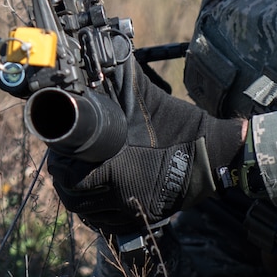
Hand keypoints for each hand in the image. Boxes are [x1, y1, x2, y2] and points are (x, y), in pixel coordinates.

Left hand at [48, 63, 247, 233]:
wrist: (216, 157)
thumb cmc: (186, 128)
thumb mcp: (155, 102)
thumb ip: (128, 81)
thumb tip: (112, 51)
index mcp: (118, 169)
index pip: (70, 177)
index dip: (61, 165)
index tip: (60, 152)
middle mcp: (122, 195)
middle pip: (74, 198)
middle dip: (64, 181)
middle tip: (64, 164)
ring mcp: (134, 210)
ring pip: (89, 214)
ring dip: (79, 198)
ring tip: (77, 180)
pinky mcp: (145, 217)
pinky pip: (110, 225)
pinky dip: (98, 214)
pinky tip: (97, 199)